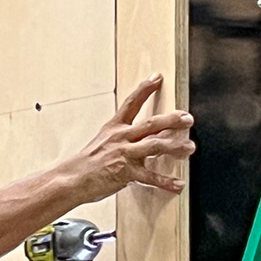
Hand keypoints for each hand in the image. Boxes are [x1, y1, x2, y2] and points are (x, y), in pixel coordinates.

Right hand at [67, 76, 193, 200]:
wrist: (72, 179)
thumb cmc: (86, 163)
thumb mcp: (102, 142)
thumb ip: (122, 138)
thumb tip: (140, 136)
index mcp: (114, 128)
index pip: (131, 103)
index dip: (145, 89)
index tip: (157, 77)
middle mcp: (120, 138)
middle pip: (151, 124)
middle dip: (172, 119)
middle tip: (187, 118)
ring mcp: (124, 154)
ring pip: (155, 146)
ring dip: (175, 146)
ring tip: (189, 147)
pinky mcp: (126, 173)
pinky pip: (151, 177)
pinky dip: (166, 181)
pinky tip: (178, 184)